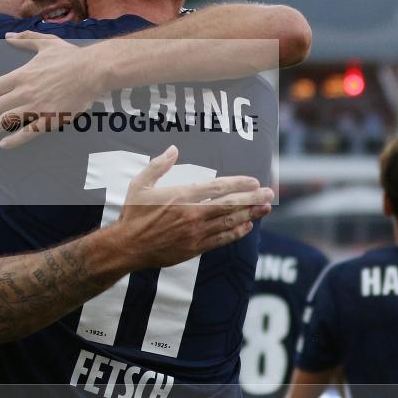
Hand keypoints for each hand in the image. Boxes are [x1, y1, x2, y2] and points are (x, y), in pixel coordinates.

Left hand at [0, 31, 102, 148]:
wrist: (91, 72)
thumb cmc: (70, 57)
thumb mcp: (46, 43)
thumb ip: (25, 39)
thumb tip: (8, 36)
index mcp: (22, 75)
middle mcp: (24, 92)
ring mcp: (36, 108)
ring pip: (7, 122)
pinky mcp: (49, 120)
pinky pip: (27, 133)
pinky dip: (13, 140)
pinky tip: (5, 144)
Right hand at [112, 146, 272, 269]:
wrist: (128, 246)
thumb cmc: (133, 213)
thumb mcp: (140, 183)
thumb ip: (158, 165)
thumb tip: (173, 149)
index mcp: (182, 195)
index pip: (218, 188)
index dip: (239, 184)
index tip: (254, 181)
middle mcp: (193, 214)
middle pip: (230, 204)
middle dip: (252, 198)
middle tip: (269, 194)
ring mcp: (196, 232)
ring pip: (229, 222)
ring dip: (250, 215)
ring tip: (265, 209)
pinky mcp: (195, 247)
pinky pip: (221, 239)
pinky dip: (236, 232)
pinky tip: (247, 226)